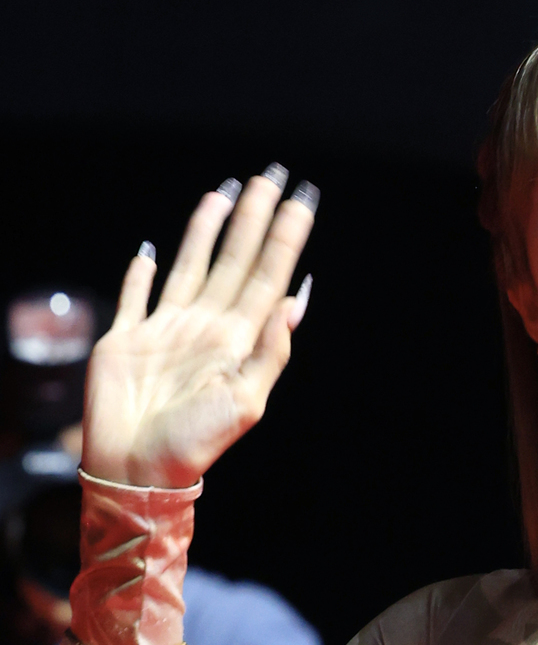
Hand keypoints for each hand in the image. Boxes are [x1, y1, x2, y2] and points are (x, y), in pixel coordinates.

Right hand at [83, 169, 316, 487]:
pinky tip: (148, 248)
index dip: (285, 237)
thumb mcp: (245, 402)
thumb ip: (270, 352)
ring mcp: (167, 330)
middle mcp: (206, 327)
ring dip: (208, 230)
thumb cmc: (195, 444)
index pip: (268, 275)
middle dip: (253, 218)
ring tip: (226, 193)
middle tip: (271, 174)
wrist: (139, 470)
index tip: (302, 199)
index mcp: (237, 340)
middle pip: (235, 259)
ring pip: (192, 265)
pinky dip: (140, 271)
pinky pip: (135, 295)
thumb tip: (296, 300)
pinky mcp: (128, 338)